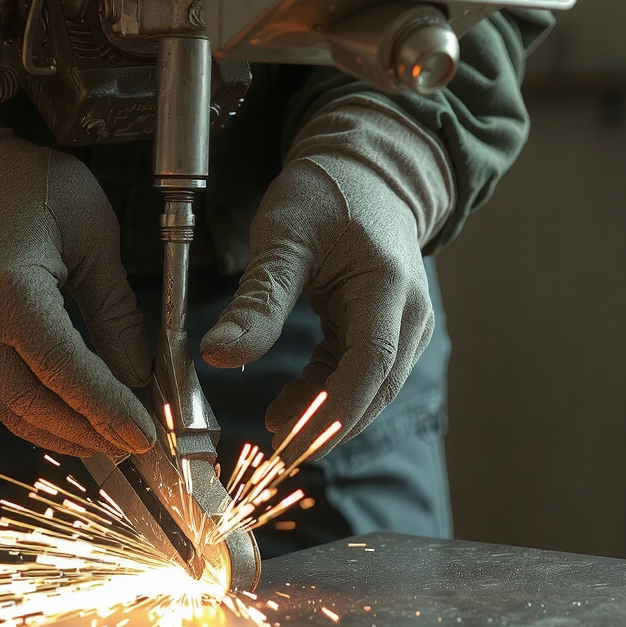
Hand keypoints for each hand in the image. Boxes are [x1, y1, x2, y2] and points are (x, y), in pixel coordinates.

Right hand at [0, 59, 154, 456]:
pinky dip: (31, 412)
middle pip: (36, 404)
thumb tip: (139, 376)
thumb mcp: (90, 233)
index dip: (108, 410)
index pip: (68, 370)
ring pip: (10, 411)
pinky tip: (68, 418)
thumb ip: (115, 310)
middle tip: (134, 446)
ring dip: (62, 433)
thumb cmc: (21, 186)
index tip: (145, 436)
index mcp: (9, 290)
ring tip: (107, 442)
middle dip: (90, 433)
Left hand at [201, 100, 452, 457]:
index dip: (332, 410)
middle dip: (324, 426)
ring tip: (271, 429)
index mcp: (388, 287)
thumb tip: (217, 355)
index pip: (370, 365)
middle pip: (375, 389)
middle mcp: (409, 314)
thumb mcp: (282, 239)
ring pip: (369, 391)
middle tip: (271, 454)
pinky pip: (359, 378)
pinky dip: (324, 395)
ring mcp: (405, 327)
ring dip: (322, 415)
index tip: (287, 438)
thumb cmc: (327, 194)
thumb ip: (256, 301)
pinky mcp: (388, 333)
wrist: (367, 172)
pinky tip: (284, 406)